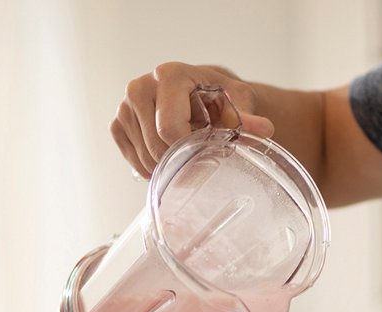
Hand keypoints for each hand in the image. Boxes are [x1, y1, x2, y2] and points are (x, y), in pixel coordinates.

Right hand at [112, 62, 274, 177]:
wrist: (199, 93)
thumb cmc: (218, 97)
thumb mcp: (236, 103)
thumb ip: (247, 118)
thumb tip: (264, 130)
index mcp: (169, 75)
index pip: (169, 128)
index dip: (188, 150)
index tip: (205, 153)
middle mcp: (140, 87)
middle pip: (155, 146)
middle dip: (180, 159)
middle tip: (198, 154)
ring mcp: (124, 106)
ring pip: (144, 157)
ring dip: (168, 165)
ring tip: (184, 149)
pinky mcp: (117, 124)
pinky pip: (133, 159)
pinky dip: (152, 167)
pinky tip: (168, 155)